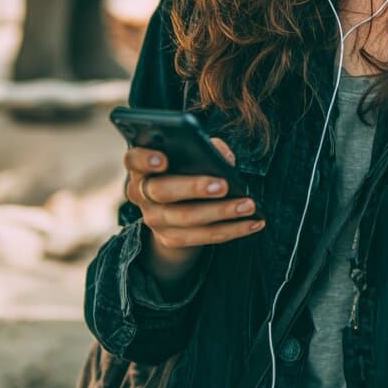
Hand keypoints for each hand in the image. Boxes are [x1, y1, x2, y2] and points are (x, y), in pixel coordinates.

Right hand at [124, 137, 265, 284]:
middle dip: (193, 187)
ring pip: (187, 218)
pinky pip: (203, 237)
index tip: (163, 158)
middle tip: (222, 184)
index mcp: (141, 167)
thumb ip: (205, 147)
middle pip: (162, 191)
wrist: (173, 207)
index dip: (146, 159)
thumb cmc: (184, 168)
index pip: (133, 160)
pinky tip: (254, 222)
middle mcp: (142, 194)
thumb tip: (224, 159)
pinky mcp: (172, 239)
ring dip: (222, 212)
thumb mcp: (190, 153)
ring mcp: (154, 220)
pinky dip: (232, 230)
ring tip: (249, 205)